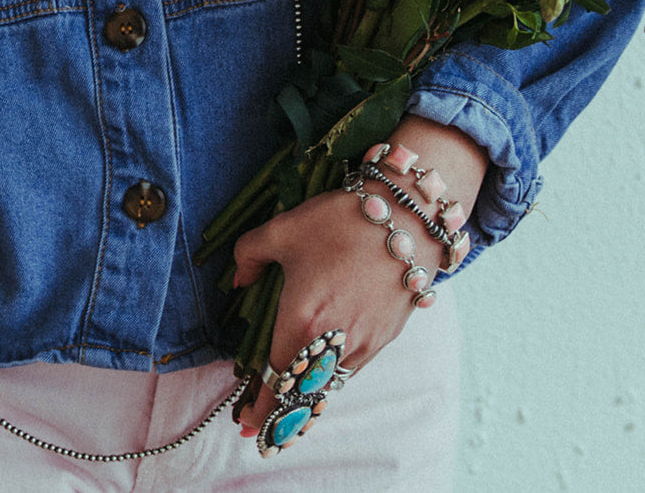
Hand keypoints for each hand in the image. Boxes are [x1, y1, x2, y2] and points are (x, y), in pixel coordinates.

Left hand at [229, 115, 490, 438]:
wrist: (408, 216)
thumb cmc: (341, 220)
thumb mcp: (282, 229)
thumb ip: (248, 256)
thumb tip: (237, 280)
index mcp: (301, 321)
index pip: (276, 380)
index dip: (261, 408)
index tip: (248, 426)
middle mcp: (334, 342)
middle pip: (304, 394)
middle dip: (283, 414)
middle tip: (266, 428)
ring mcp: (365, 343)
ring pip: (331, 384)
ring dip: (310, 396)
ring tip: (293, 402)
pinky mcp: (386, 336)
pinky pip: (353, 367)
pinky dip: (335, 377)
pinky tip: (325, 370)